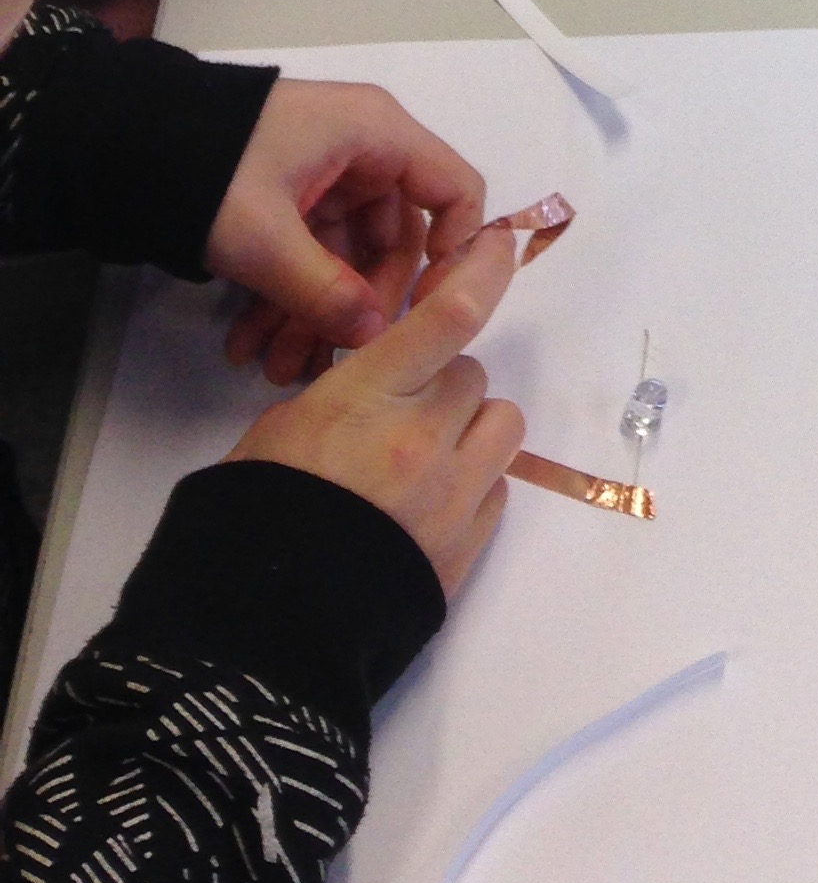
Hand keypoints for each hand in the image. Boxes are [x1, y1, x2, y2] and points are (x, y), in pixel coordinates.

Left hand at [208, 82, 488, 389]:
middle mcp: (363, 152)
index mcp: (376, 134)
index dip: (455, 250)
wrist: (122, 144)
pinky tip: (250, 344)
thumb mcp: (265, 237)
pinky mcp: (291, 200)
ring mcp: (326, 178)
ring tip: (274, 368)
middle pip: (395, 238)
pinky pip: (310, 255)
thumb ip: (324, 291)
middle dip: (359, 306)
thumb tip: (375, 338)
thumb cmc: (210, 171)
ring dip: (314, 314)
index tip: (428, 310)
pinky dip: (286, 299)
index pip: (455, 188)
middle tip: (327, 360)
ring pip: (347, 257)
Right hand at [226, 227, 525, 598]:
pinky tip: (429, 509)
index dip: (483, 272)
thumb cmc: (250, 520)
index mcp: (366, 399)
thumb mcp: (279, 433)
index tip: (502, 244)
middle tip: (399, 418)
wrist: (259, 638)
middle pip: (471, 375)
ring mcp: (453, 496)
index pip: (449, 317)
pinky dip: (473, 485)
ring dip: (471, 431)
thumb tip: (378, 393)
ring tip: (427, 461)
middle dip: (441, 386)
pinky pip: (498, 488)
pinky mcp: (468, 548)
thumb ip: (343, 397)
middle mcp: (423, 438)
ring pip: (502, 424)